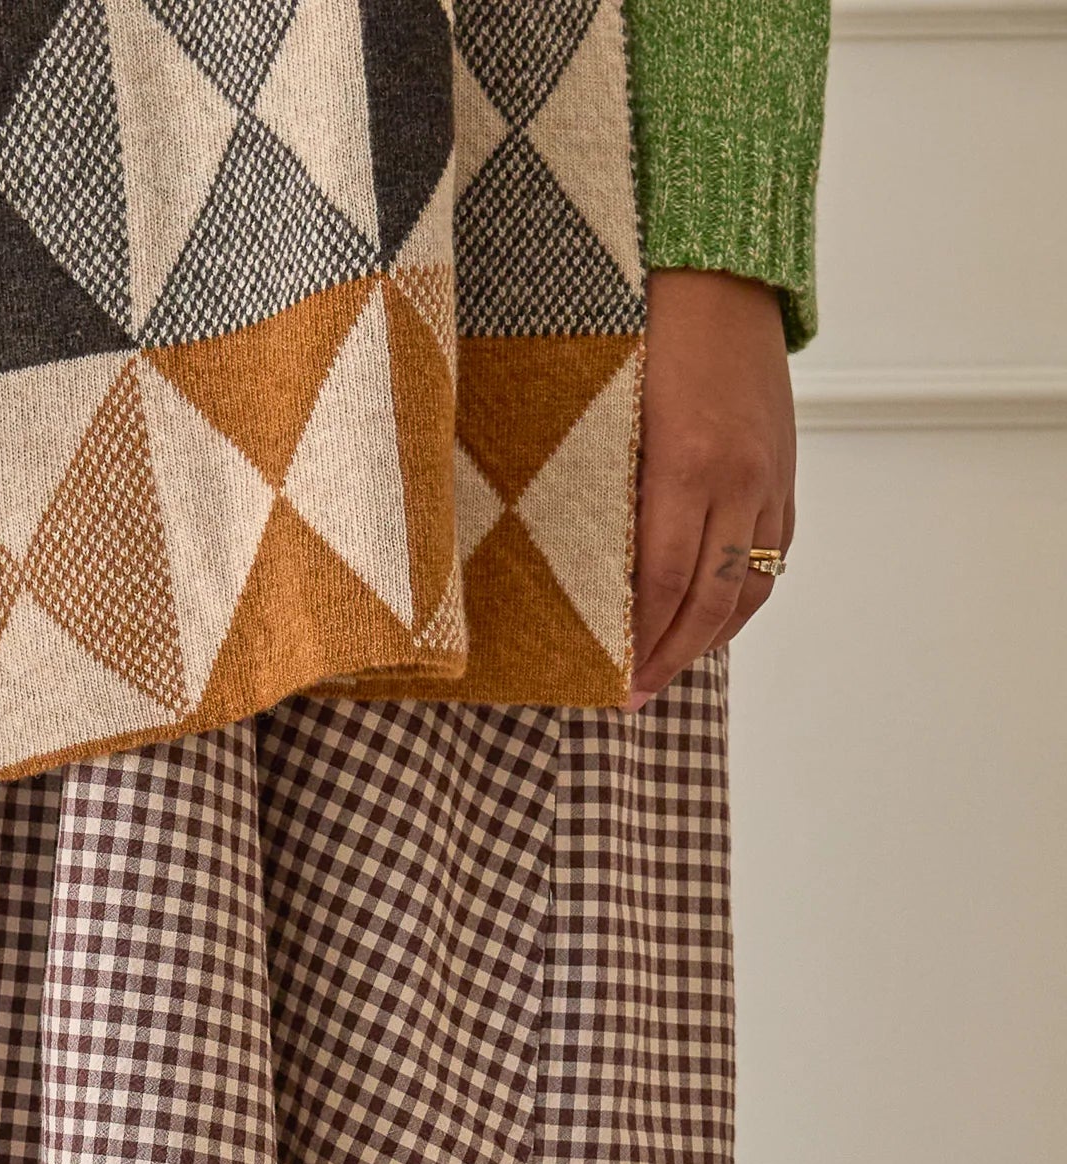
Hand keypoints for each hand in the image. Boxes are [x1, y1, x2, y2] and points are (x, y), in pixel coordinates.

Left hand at [629, 269, 795, 710]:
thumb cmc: (645, 321)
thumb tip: (583, 568)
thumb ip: (606, 489)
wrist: (719, 263)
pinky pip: (771, 553)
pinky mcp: (784, 467)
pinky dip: (740, 596)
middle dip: (670, 657)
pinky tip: (710, 618)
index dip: (638, 644)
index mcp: (688, 461)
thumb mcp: (609, 408)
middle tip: (633, 696)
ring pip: (748, 584)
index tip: (613, 683)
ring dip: (708, 637)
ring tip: (668, 668)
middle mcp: (740, 475)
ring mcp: (770, 473)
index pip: (662, 584)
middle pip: (709, 599)